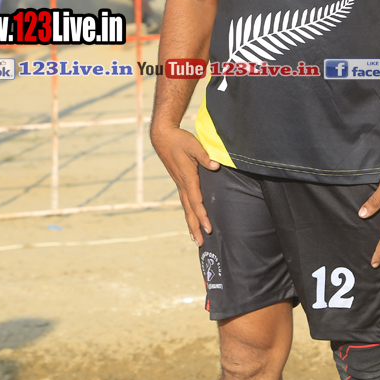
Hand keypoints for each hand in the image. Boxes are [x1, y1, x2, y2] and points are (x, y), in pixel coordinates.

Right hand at [151, 126, 220, 245]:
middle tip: (201, 242)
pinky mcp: (180, 181)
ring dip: (191, 223)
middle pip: (189, 210)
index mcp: (187, 178)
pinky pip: (185, 201)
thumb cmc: (179, 140)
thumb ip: (204, 156)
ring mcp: (180, 184)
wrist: (163, 137)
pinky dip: (189, 213)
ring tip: (195, 238)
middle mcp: (182, 185)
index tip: (208, 227)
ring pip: (186, 208)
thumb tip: (215, 165)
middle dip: (195, 227)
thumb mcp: (193, 145)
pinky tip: (191, 218)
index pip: (196, 202)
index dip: (202, 216)